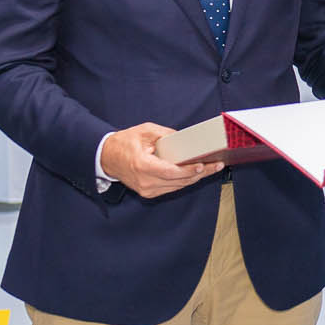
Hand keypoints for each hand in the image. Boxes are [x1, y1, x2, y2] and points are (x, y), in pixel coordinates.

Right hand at [101, 122, 222, 198]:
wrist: (106, 157)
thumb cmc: (124, 143)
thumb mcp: (145, 131)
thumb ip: (166, 135)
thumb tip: (186, 139)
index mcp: (142, 166)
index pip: (170, 172)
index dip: (188, 171)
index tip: (203, 165)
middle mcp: (145, 181)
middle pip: (178, 181)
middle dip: (200, 173)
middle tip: (217, 165)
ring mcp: (147, 190)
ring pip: (178, 186)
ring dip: (196, 178)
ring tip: (212, 168)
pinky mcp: (149, 193)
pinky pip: (172, 188)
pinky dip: (185, 181)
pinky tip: (197, 174)